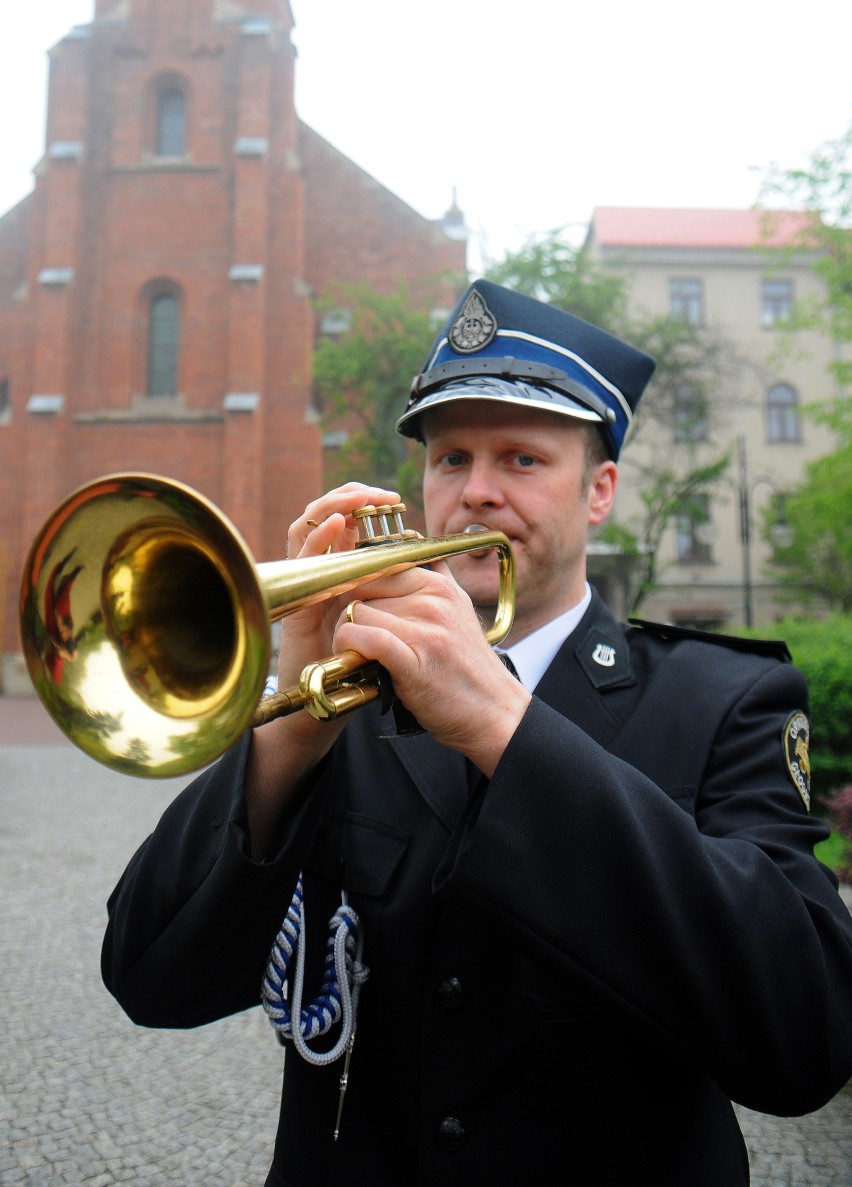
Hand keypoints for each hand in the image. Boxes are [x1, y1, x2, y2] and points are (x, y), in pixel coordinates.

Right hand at [245, 482, 402, 856]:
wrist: (320, 715)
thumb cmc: (355, 673)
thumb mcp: (382, 628)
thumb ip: (392, 599)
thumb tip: (427, 566)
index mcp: (338, 576)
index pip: (345, 525)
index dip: (363, 504)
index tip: (393, 497)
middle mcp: (315, 577)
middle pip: (322, 519)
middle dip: (349, 497)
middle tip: (379, 492)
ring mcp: (300, 590)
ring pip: (304, 532)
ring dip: (331, 509)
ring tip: (357, 499)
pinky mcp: (292, 607)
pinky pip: (298, 566)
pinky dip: (316, 541)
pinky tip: (337, 526)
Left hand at [332, 562, 530, 775]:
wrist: (494, 713)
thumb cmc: (468, 668)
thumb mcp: (458, 611)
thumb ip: (436, 579)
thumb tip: (412, 546)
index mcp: (439, 586)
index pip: (376, 567)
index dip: (354, 587)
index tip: (350, 608)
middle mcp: (433, 601)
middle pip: (362, 590)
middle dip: (348, 612)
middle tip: (354, 637)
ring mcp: (425, 630)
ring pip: (357, 613)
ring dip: (347, 634)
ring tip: (358, 653)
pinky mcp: (414, 661)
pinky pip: (365, 638)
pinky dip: (349, 646)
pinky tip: (354, 659)